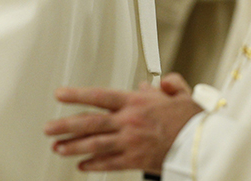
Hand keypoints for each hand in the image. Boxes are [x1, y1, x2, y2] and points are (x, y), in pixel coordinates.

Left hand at [44, 75, 201, 173]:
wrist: (202, 144)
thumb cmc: (190, 120)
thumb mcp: (178, 93)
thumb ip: (165, 84)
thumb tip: (153, 84)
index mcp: (135, 102)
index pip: (99, 96)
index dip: (77, 95)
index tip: (60, 95)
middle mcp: (128, 122)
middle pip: (90, 123)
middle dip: (65, 126)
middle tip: (48, 128)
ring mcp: (130, 142)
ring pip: (95, 144)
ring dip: (73, 146)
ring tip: (57, 148)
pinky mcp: (135, 160)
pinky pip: (110, 164)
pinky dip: (94, 165)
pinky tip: (81, 165)